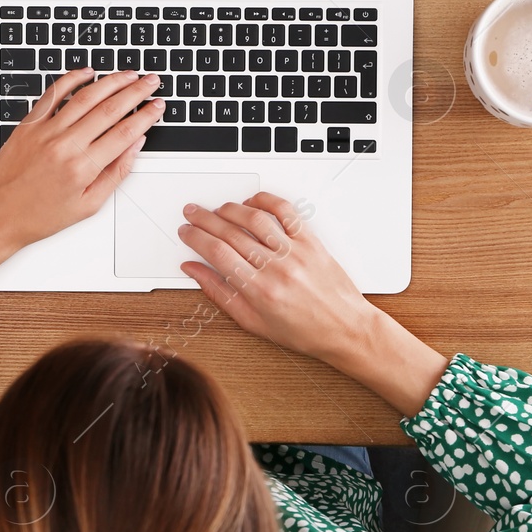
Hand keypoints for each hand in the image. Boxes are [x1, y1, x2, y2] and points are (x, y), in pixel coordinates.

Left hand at [0, 69, 163, 294]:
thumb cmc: (37, 217)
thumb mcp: (87, 206)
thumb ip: (115, 174)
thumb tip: (134, 147)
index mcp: (82, 168)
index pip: (124, 133)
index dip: (146, 116)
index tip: (158, 106)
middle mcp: (65, 145)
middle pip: (109, 108)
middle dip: (135, 91)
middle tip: (151, 81)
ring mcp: (45, 131)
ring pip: (85, 96)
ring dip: (111, 81)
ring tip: (128, 74)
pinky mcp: (28, 125)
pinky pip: (53, 94)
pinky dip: (71, 79)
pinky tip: (86, 72)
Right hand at [176, 193, 448, 414]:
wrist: (345, 328)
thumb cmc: (303, 331)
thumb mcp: (253, 322)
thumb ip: (220, 293)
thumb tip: (194, 271)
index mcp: (259, 290)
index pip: (217, 253)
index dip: (196, 237)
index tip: (186, 232)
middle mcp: (276, 268)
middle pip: (231, 232)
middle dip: (205, 219)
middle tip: (192, 213)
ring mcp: (295, 252)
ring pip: (255, 218)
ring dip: (230, 208)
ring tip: (217, 209)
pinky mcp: (311, 242)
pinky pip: (286, 212)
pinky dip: (266, 200)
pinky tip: (252, 202)